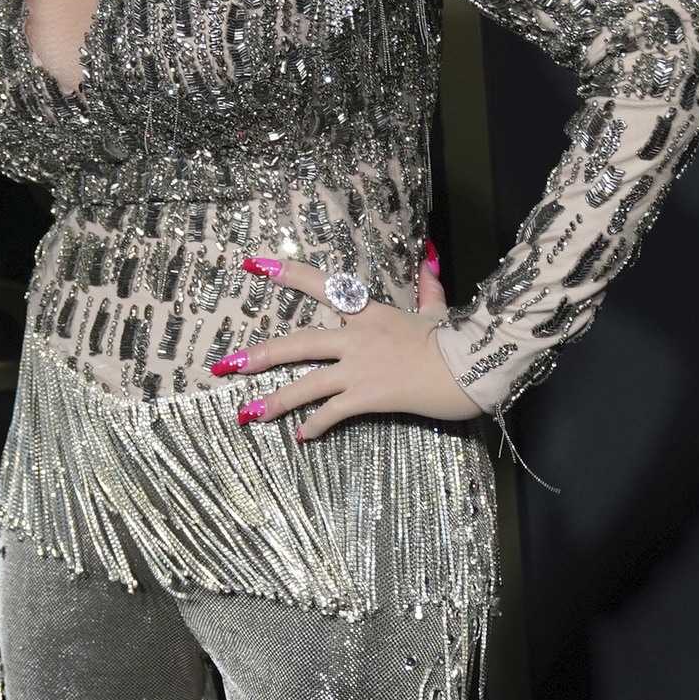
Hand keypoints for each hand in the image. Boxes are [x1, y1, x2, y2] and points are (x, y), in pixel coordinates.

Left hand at [214, 245, 477, 437]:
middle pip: (297, 344)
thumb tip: (428, 262)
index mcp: (369, 312)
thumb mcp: (437, 309)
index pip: (322, 285)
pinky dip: (315, 426)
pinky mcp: (368, 396)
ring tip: (247, 414)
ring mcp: (359, 367)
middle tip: (227, 365)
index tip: (255, 265)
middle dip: (261, 355)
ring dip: (275, 401)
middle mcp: (356, 337)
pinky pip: (332, 412)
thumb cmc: (455, 339)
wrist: (471, 367)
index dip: (287, 273)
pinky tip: (301, 437)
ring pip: (306, 384)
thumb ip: (427, 288)